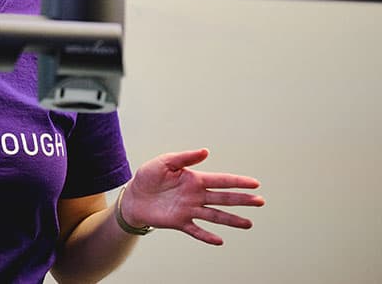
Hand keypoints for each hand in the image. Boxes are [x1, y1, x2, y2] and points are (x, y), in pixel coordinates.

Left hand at [121, 148, 264, 244]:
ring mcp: (189, 210)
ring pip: (214, 216)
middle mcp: (195, 196)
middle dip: (242, 200)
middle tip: (260, 202)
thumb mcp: (164, 162)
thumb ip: (184, 157)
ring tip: (248, 224)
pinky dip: (207, 236)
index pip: (220, 180)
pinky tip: (219, 241)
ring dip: (231, 220)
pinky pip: (196, 230)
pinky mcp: (179, 222)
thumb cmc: (148, 177)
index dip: (237, 182)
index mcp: (194, 179)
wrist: (133, 196)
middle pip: (223, 198)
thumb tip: (205, 151)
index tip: (255, 184)